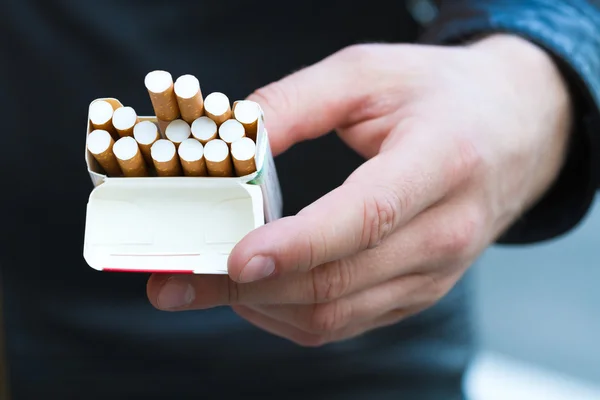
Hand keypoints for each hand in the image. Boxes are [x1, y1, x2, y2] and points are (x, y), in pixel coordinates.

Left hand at [146, 34, 572, 345]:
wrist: (515, 130)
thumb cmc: (441, 96)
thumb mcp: (368, 74)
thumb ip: (295, 103)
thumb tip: (230, 138)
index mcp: (440, 163)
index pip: (365, 219)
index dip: (297, 246)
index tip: (234, 259)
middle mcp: (444, 232)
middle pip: (337, 282)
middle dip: (247, 288)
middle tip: (177, 282)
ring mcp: (435, 273)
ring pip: (335, 315)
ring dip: (261, 306)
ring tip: (207, 283)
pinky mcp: (419, 292)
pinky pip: (346, 322)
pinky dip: (289, 313)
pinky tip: (258, 289)